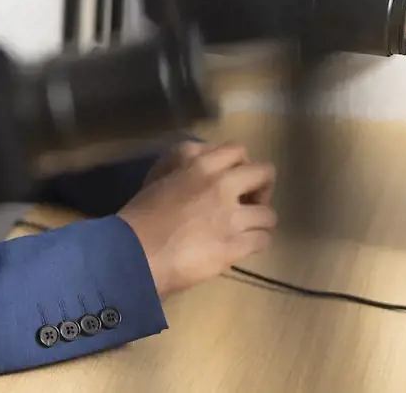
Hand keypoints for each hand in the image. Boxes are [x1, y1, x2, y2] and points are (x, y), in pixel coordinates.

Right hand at [117, 141, 275, 298]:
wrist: (136, 253)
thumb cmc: (140, 216)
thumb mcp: (159, 177)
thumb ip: (184, 164)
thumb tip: (202, 160)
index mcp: (199, 164)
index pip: (239, 150)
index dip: (240, 165)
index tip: (233, 179)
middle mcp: (221, 185)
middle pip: (265, 174)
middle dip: (261, 188)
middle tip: (247, 203)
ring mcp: (231, 217)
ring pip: (269, 214)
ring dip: (259, 221)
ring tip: (244, 229)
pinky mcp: (235, 246)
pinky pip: (263, 240)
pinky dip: (255, 242)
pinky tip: (241, 246)